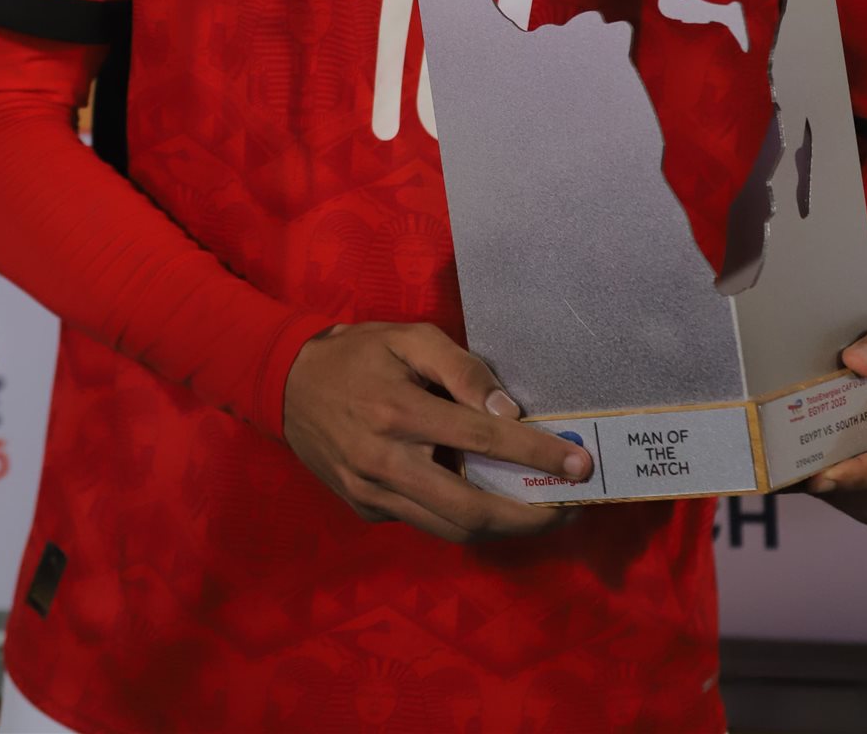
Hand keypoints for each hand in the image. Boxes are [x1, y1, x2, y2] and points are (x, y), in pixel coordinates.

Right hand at [282, 320, 591, 543]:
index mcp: (398, 410)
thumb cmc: (360, 353)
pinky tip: (486, 501)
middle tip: (568, 507)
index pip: (483, 438)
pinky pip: (423, 522)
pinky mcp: (364, 510)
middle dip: (528, 516)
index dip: (536, 454)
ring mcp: (371, 494)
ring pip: (449, 529)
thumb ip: (462, 370)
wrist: (287, 383)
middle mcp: (384, 461)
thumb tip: (509, 411)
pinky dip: (460, 518)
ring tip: (537, 511)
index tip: (578, 464)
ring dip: (501, 527)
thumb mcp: (411, 337)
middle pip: (470, 510)